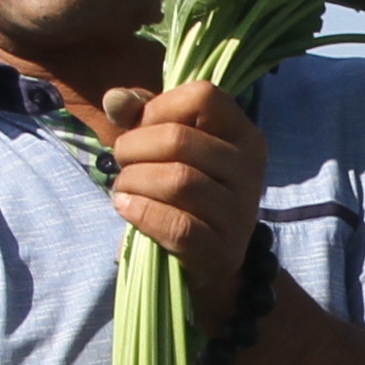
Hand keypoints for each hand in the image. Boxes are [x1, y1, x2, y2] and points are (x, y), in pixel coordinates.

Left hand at [92, 81, 264, 313]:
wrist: (211, 269)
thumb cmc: (185, 198)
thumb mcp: (168, 151)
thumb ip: (142, 118)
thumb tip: (114, 99)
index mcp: (243, 134)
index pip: (203, 95)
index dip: (159, 107)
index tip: (141, 128)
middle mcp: (250, 169)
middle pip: (179, 138)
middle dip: (133, 148)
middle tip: (122, 165)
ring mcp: (241, 212)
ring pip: (178, 180)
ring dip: (133, 182)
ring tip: (122, 190)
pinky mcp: (224, 252)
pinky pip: (178, 226)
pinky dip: (142, 213)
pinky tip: (126, 209)